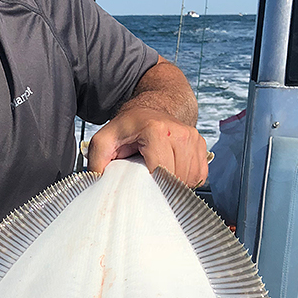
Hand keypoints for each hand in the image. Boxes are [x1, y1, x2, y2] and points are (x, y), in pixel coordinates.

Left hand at [86, 104, 208, 187]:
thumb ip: (96, 161)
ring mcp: (193, 138)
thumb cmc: (127, 128)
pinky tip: (171, 174)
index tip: (140, 188)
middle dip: (161, 187)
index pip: (161, 172)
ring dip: (174, 185)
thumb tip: (98, 183)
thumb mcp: (103, 141)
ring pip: (189, 179)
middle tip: (147, 182)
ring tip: (158, 176)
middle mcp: (180, 133)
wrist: (150, 109)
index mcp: (156, 131)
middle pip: (176, 179)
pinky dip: (186, 180)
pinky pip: (199, 176)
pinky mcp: (201, 145)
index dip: (150, 186)